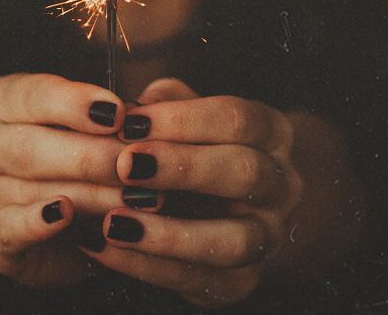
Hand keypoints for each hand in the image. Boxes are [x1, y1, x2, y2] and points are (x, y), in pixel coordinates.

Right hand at [0, 73, 129, 286]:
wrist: (36, 222)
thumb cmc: (69, 158)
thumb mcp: (84, 125)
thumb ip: (109, 116)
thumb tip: (148, 112)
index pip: (30, 95)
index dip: (74, 103)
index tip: (117, 112)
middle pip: (28, 146)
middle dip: (89, 155)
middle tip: (135, 163)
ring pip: (29, 189)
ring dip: (88, 193)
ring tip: (132, 197)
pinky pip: (9, 229)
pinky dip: (37, 222)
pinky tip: (65, 215)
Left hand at [75, 78, 304, 306]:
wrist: (234, 206)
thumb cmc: (197, 146)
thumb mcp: (186, 114)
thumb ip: (161, 105)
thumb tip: (124, 111)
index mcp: (271, 133)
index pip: (236, 120)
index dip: (183, 120)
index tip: (129, 122)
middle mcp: (281, 185)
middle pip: (243, 173)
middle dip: (182, 168)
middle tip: (125, 165)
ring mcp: (268, 237)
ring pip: (233, 240)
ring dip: (169, 233)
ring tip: (114, 222)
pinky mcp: (242, 282)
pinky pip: (201, 281)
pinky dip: (149, 266)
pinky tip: (105, 247)